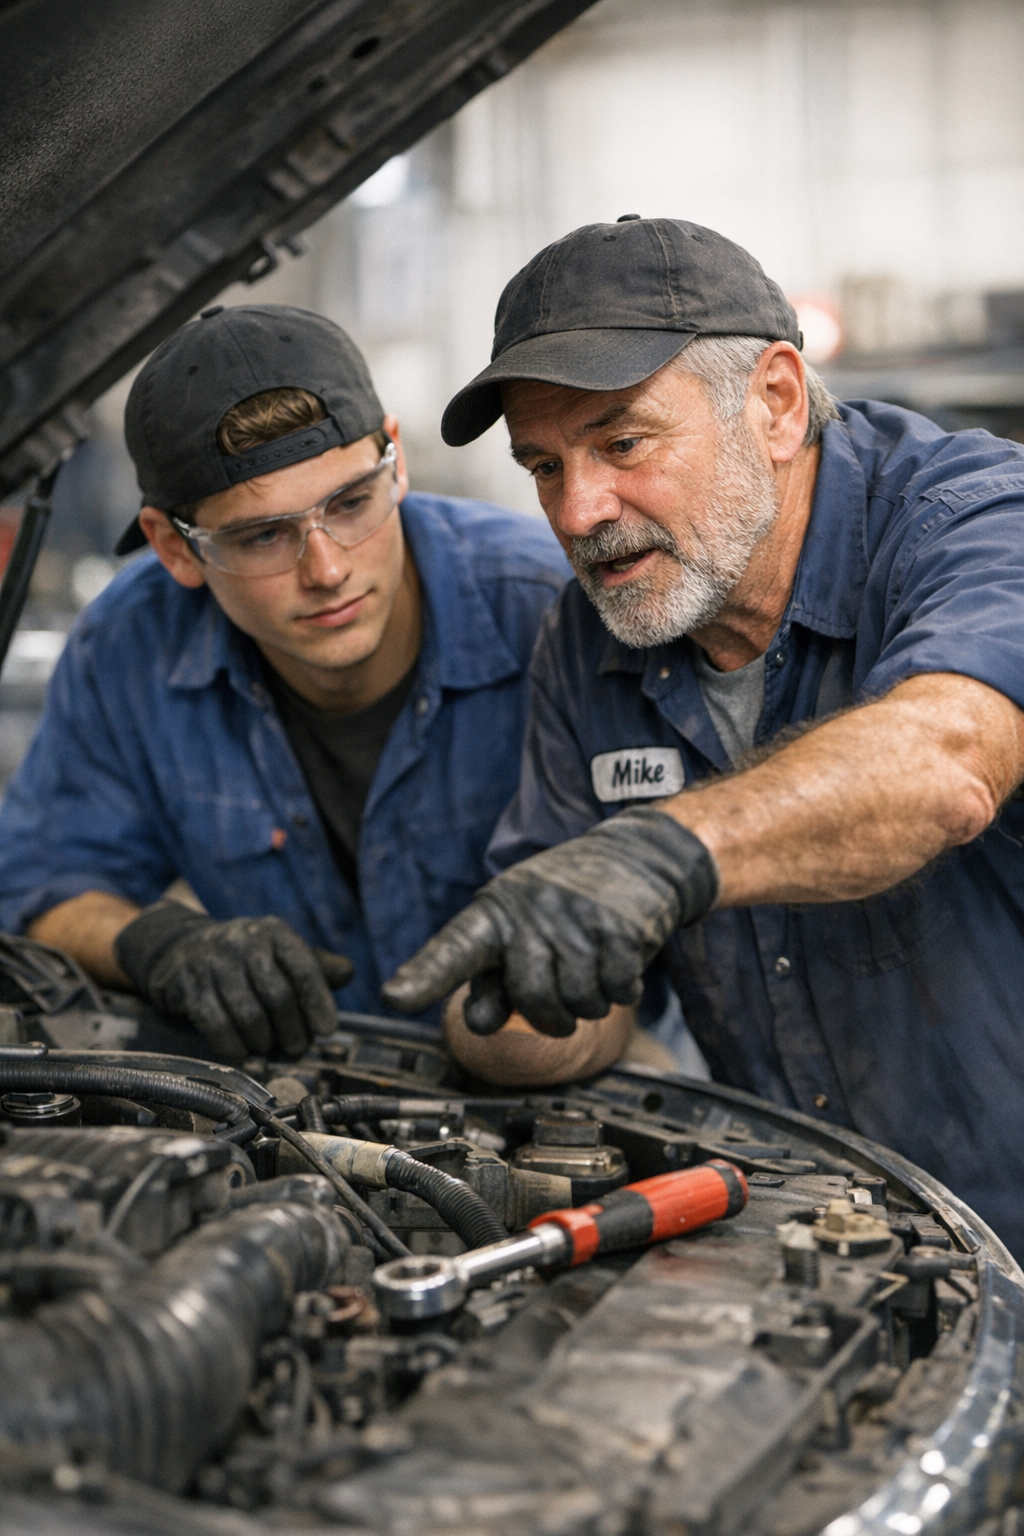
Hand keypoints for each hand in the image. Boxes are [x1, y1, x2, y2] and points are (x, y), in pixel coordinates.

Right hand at [114, 902, 352, 1061]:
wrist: (179, 950)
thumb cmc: (242, 958)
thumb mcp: (278, 952)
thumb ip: (314, 965)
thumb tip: (347, 973)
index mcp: (272, 932)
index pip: (304, 967)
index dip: (318, 1002)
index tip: (326, 1031)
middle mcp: (243, 942)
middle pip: (278, 996)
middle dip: (292, 1031)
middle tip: (297, 1049)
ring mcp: (212, 963)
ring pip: (249, 1015)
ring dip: (264, 1042)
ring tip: (269, 1048)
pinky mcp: (187, 987)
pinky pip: (217, 1026)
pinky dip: (234, 1047)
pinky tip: (243, 1053)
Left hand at [382, 808, 716, 1035]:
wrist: (638, 855)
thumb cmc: (566, 903)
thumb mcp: (520, 929)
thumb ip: (494, 979)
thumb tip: (477, 1023)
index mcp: (495, 912)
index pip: (454, 948)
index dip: (424, 976)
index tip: (395, 998)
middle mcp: (531, 912)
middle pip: (531, 1000)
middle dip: (552, 1016)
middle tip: (563, 1000)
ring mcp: (578, 919)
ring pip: (579, 1005)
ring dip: (591, 1003)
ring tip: (594, 966)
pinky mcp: (621, 928)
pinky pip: (617, 992)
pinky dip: (622, 990)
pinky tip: (620, 960)